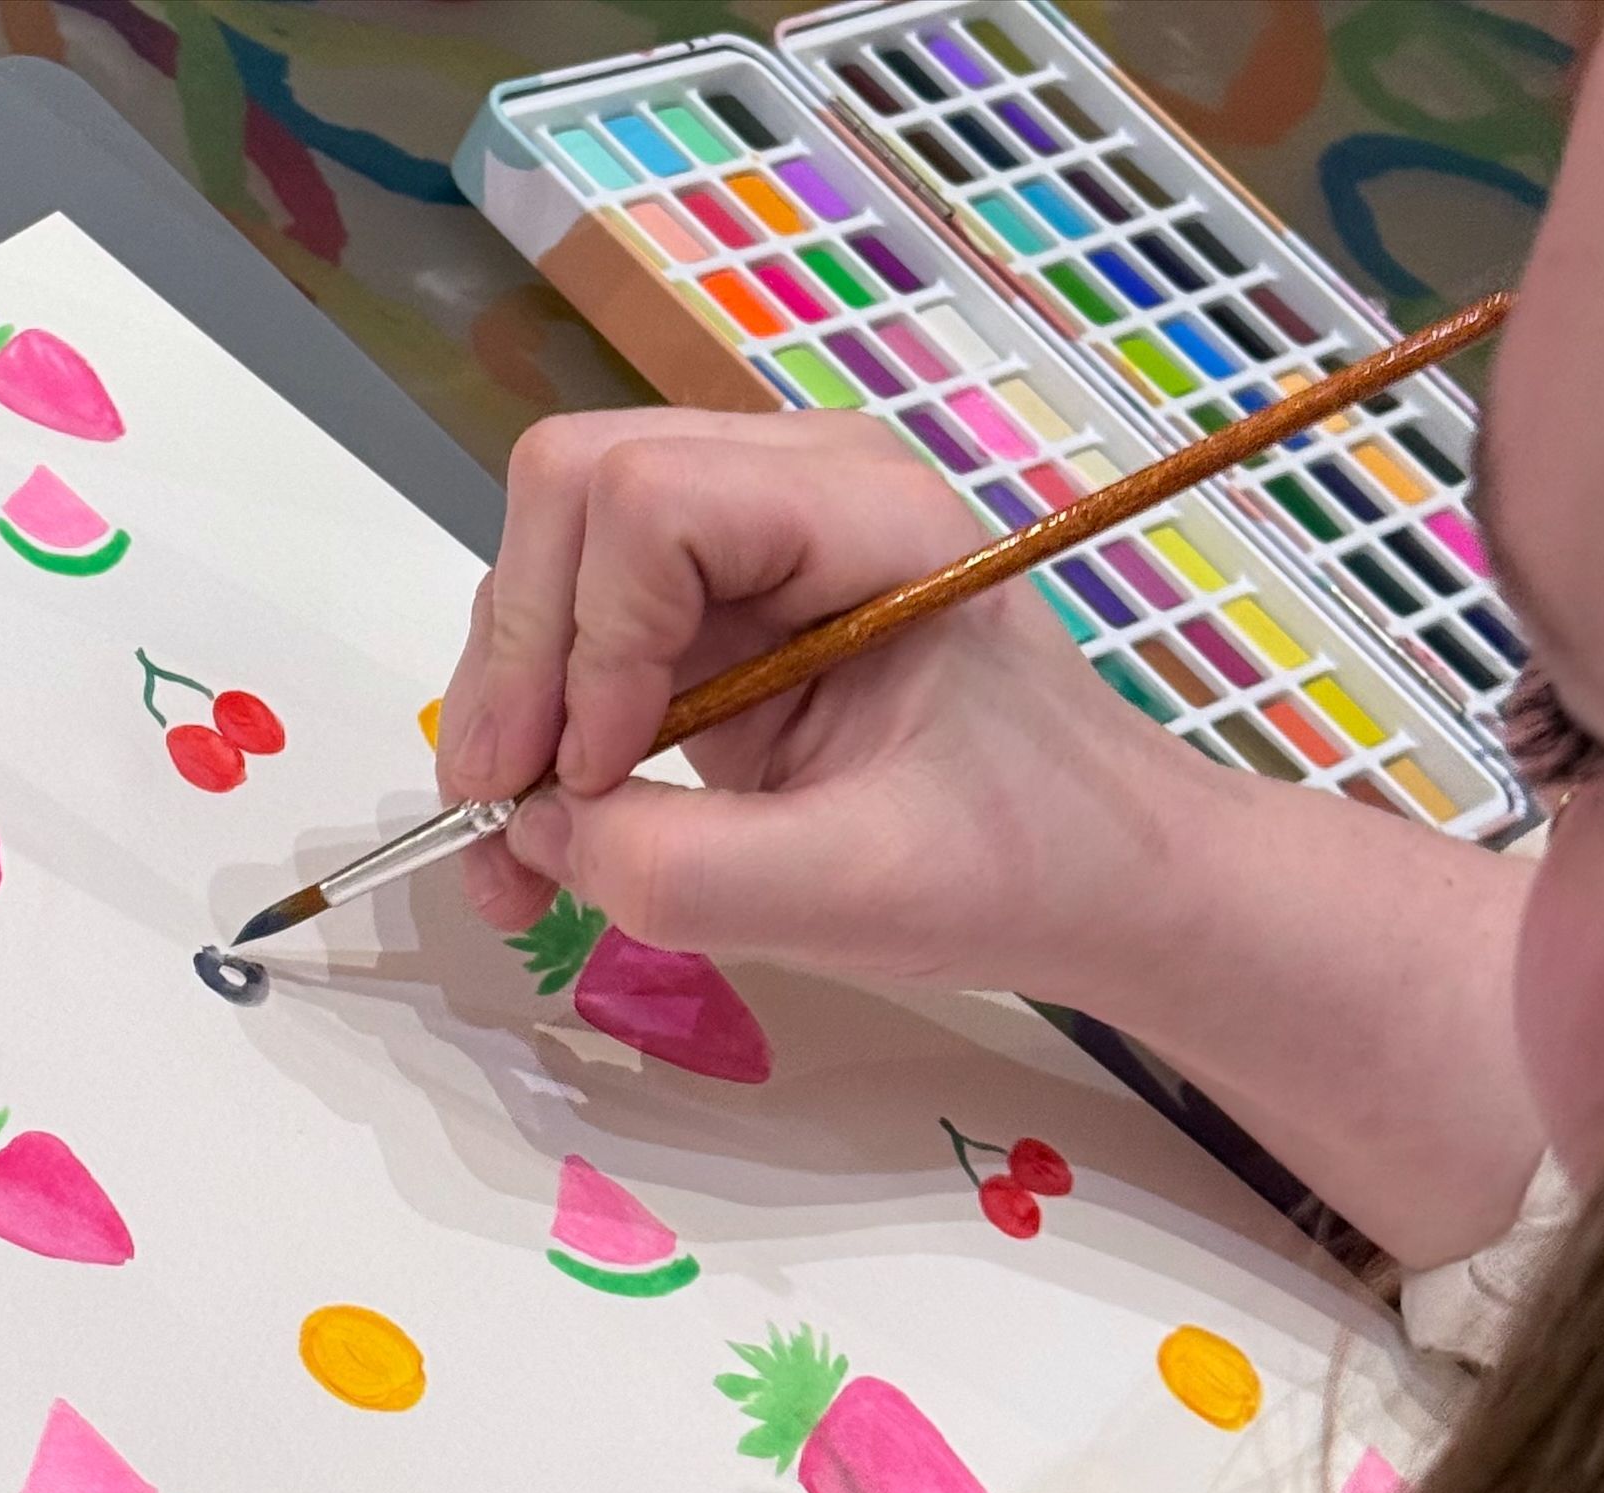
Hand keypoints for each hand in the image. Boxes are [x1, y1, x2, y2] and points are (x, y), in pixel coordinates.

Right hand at [437, 408, 1196, 997]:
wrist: (1101, 878)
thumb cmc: (1022, 867)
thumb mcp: (863, 894)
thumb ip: (689, 871)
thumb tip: (536, 834)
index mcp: (867, 514)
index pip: (650, 499)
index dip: (593, 641)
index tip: (602, 781)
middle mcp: (795, 487)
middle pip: (572, 492)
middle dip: (519, 659)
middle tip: (502, 815)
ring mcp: (748, 542)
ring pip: (553, 560)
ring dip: (506, 706)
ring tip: (506, 861)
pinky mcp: (714, 617)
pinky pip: (578, 636)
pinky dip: (537, 735)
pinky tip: (538, 842)